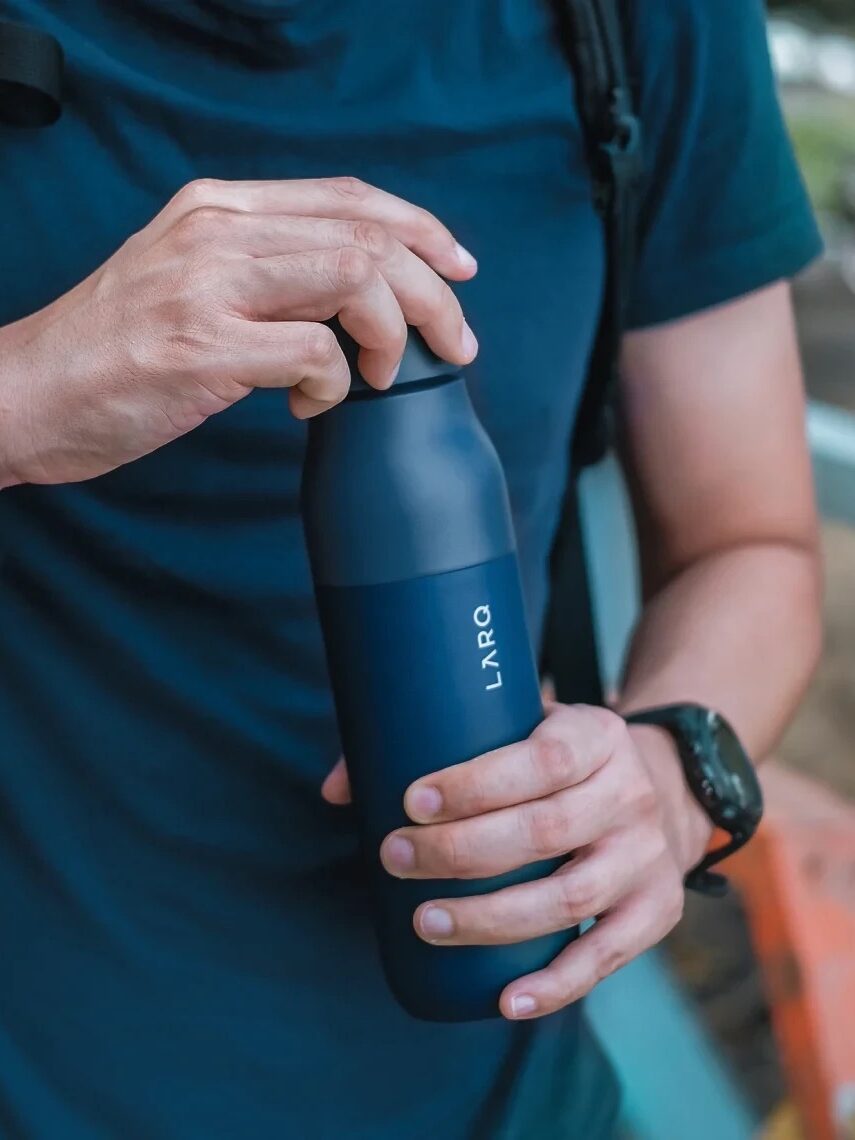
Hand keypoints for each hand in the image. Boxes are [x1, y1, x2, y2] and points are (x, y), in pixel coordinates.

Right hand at [0, 176, 477, 486]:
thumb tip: (356, 296)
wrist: (27, 393)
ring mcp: (208, 285)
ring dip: (395, 336)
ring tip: (379, 377)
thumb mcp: (187, 278)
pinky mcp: (203, 346)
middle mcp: (217, 231)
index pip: (347, 197)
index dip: (420, 230)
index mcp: (217, 207)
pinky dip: (337, 387)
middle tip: (454, 344)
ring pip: (356, 280)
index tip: (458, 271)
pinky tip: (311, 406)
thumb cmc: (114, 350)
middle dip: (434, 293)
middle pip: (369, 236)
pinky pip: (315, 352)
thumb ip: (262, 268)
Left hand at [322, 704, 712, 1019]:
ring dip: (492, 918)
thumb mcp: (520, 725)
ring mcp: (647, 856)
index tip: (411, 801)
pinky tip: (506, 999)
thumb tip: (338, 789)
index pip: (543, 758)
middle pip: (547, 830)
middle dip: (461, 852)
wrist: (664, 787)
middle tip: (394, 858)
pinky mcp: (656, 910)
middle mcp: (630, 794)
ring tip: (425, 922)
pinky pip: (608, 954)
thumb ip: (432, 740)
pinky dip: (558, 984)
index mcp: (598, 736)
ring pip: (571, 897)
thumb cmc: (559, 760)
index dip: (476, 783)